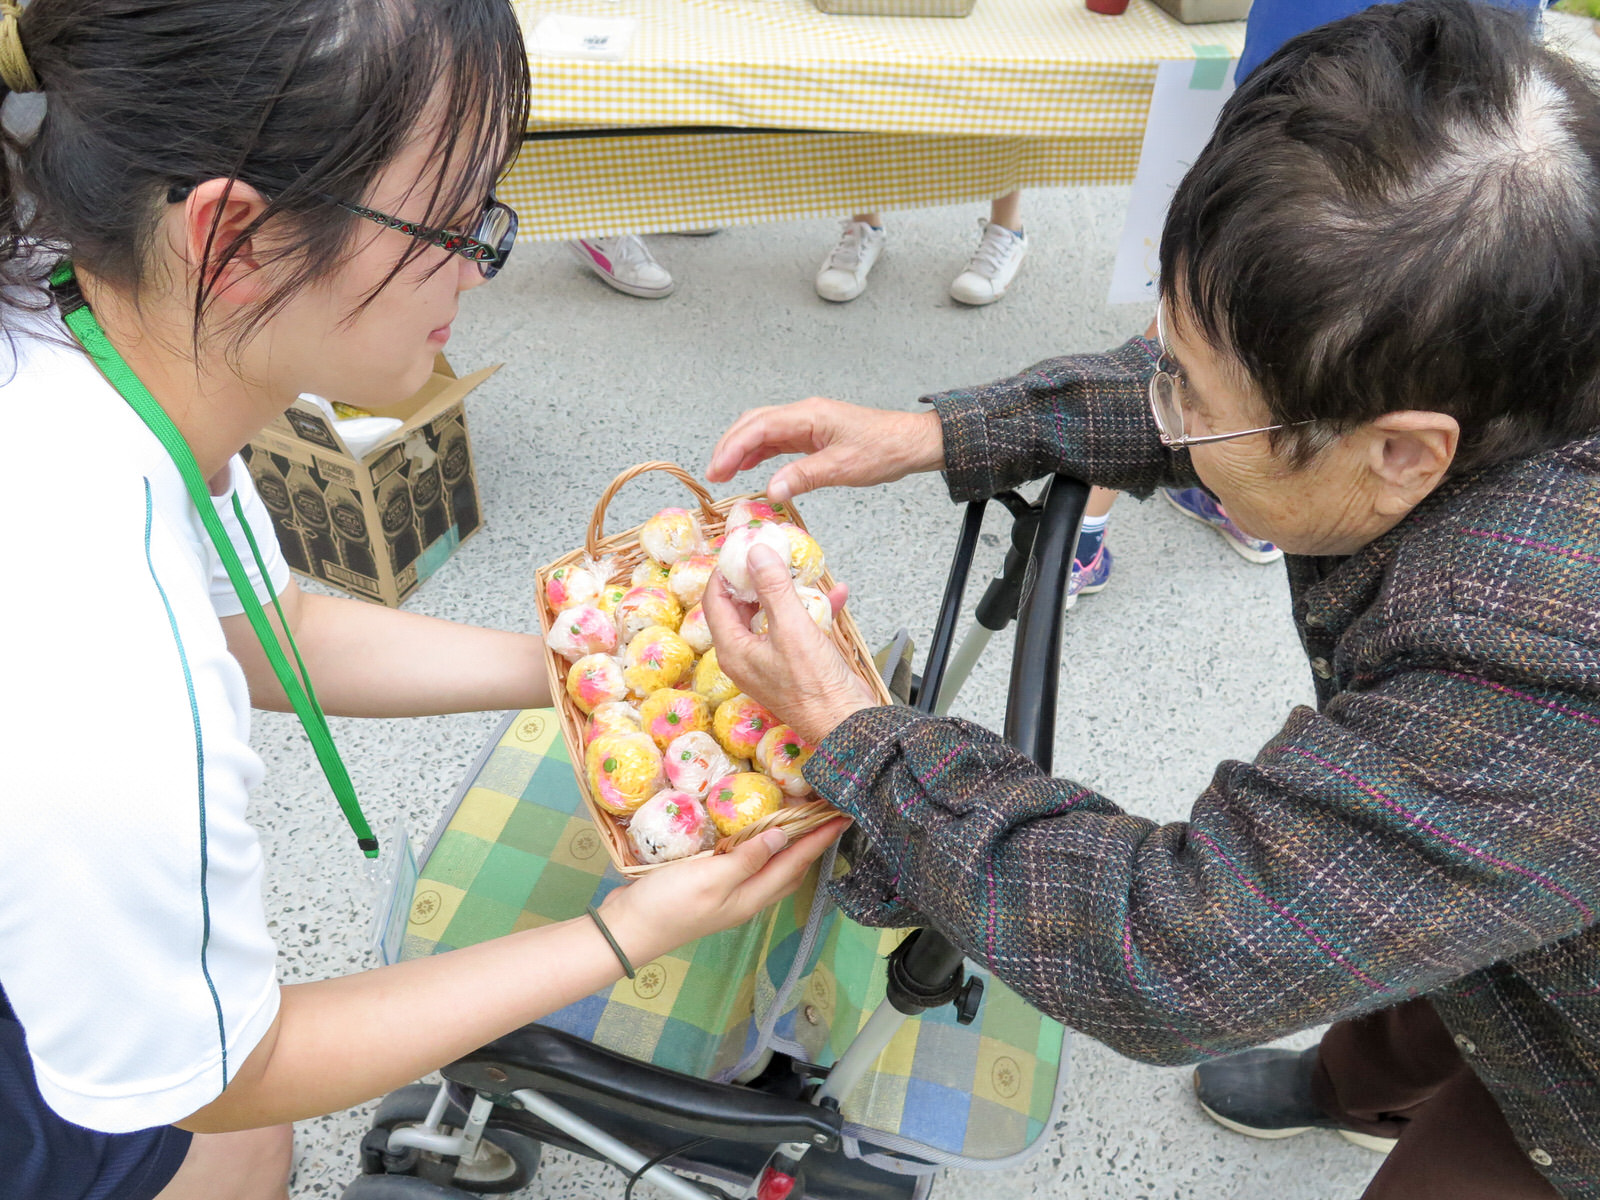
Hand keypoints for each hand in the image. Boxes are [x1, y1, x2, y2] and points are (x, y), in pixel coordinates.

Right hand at [600, 818, 847, 964]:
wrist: (626, 930)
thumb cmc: (668, 906)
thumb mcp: (710, 879)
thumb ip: (746, 859)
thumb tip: (782, 836)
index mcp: (751, 897)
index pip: (795, 863)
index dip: (819, 839)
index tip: (841, 815)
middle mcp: (745, 897)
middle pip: (789, 869)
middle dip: (811, 843)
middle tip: (825, 813)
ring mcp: (727, 894)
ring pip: (769, 868)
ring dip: (787, 845)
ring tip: (799, 820)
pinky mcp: (709, 886)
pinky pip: (745, 864)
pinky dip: (758, 847)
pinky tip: (751, 833)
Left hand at [701, 546, 878, 743]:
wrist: (847, 725)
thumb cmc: (816, 686)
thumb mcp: (792, 628)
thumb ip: (773, 588)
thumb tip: (755, 553)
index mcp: (734, 650)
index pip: (715, 601)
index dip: (725, 572)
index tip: (741, 548)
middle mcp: (746, 656)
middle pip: (741, 606)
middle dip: (757, 578)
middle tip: (771, 553)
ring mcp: (769, 661)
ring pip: (771, 615)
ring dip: (788, 592)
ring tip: (802, 570)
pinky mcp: (793, 664)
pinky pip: (795, 629)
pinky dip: (811, 611)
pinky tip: (835, 596)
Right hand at [707, 397, 943, 501]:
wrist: (910, 442)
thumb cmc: (884, 450)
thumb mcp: (844, 467)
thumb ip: (804, 477)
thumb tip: (771, 491)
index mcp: (809, 415)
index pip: (759, 427)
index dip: (733, 448)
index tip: (717, 470)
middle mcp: (804, 414)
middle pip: (754, 423)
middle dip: (729, 447)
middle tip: (713, 474)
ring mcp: (807, 422)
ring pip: (762, 430)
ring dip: (740, 449)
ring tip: (723, 473)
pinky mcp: (812, 434)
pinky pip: (777, 439)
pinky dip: (758, 452)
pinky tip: (748, 467)